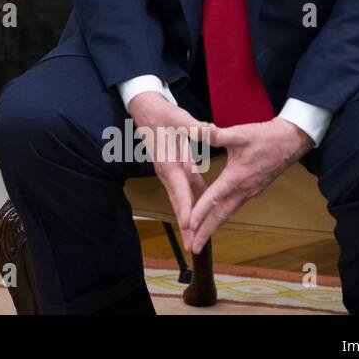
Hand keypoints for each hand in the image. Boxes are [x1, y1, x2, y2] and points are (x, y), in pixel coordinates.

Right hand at [126, 91, 213, 249]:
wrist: (148, 111)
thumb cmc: (163, 115)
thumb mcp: (178, 118)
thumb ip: (194, 127)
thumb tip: (210, 130)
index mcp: (169, 164)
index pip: (179, 190)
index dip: (185, 208)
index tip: (190, 225)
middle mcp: (169, 173)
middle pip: (179, 204)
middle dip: (186, 226)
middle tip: (192, 247)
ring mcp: (173, 173)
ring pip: (183, 200)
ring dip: (190, 220)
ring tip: (197, 239)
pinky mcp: (179, 169)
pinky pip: (188, 190)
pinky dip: (195, 204)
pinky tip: (205, 214)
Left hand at [184, 117, 313, 252]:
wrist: (291, 141)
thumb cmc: (265, 137)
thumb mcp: (239, 134)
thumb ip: (216, 135)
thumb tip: (197, 130)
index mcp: (237, 178)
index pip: (214, 198)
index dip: (200, 212)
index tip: (188, 225)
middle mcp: (243, 190)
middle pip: (221, 215)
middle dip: (206, 232)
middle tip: (193, 247)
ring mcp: (249, 192)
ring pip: (228, 213)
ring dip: (214, 226)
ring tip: (201, 238)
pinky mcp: (253, 190)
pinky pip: (234, 207)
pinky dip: (222, 215)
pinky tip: (215, 217)